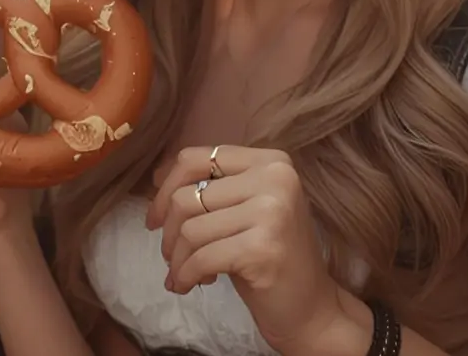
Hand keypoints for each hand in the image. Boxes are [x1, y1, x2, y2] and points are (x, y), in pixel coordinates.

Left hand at [149, 146, 357, 355]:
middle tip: (172, 256)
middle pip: (186, 196)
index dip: (164, 189)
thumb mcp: (244, 209)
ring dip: (177, 258)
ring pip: (190, 229)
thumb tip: (155, 178)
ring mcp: (272, 212)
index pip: (194, 158)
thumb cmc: (270, 256)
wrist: (312, 308)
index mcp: (270, 161)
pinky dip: (186, 275)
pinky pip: (201, 257)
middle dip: (168, 232)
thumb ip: (211, 188)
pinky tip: (189, 284)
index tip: (155, 218)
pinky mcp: (263, 248)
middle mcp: (275, 178)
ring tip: (185, 272)